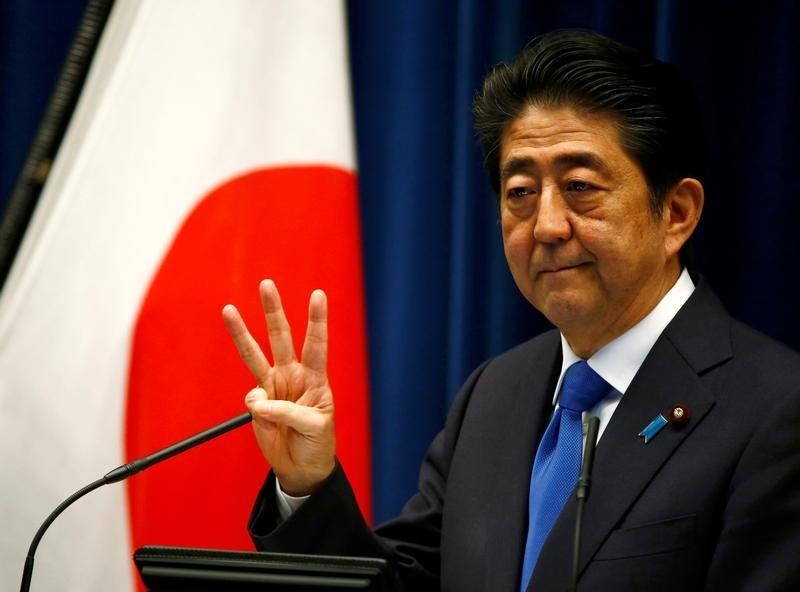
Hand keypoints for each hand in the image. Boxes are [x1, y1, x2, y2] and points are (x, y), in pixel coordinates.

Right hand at [222, 279, 334, 495]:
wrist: (301, 467)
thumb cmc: (317, 444)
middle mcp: (294, 375)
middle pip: (281, 337)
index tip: (317, 294)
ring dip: (241, 332)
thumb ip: (288, 411)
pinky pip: (252, 397)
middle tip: (266, 284)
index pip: (316, 344)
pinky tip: (267, 420)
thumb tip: (258, 401)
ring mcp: (274, 386)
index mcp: (316, 378)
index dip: (316, 320)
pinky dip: (257, 408)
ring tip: (229, 309)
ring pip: (254, 354)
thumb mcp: (314, 427)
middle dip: (273, 310)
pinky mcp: (259, 402)